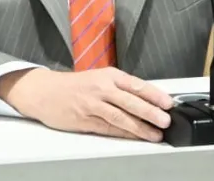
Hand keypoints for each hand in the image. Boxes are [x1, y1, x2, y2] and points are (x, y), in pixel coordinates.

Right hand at [0, 67, 174, 141]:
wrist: (45, 91)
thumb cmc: (75, 85)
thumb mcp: (100, 77)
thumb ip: (121, 88)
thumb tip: (147, 100)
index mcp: (109, 75)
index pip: (136, 84)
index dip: (154, 95)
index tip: (168, 103)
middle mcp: (101, 88)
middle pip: (130, 101)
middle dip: (150, 112)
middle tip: (165, 120)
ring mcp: (92, 105)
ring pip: (120, 117)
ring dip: (140, 127)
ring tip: (154, 134)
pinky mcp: (85, 120)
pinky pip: (108, 128)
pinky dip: (123, 134)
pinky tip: (134, 137)